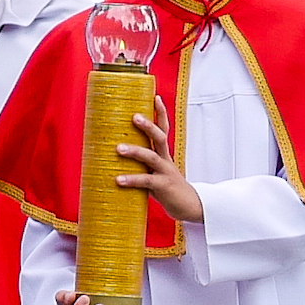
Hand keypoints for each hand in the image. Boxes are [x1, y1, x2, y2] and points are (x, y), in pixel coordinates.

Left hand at [109, 108, 203, 225]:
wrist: (189, 208)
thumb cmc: (168, 189)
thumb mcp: (155, 172)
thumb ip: (140, 164)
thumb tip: (115, 157)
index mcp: (164, 154)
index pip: (164, 129)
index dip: (161, 113)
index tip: (156, 96)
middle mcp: (166, 160)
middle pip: (160, 137)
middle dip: (148, 125)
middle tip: (134, 116)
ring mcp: (165, 172)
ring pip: (151, 157)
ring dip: (135, 151)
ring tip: (119, 148)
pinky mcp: (163, 187)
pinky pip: (146, 182)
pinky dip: (132, 179)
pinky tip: (118, 180)